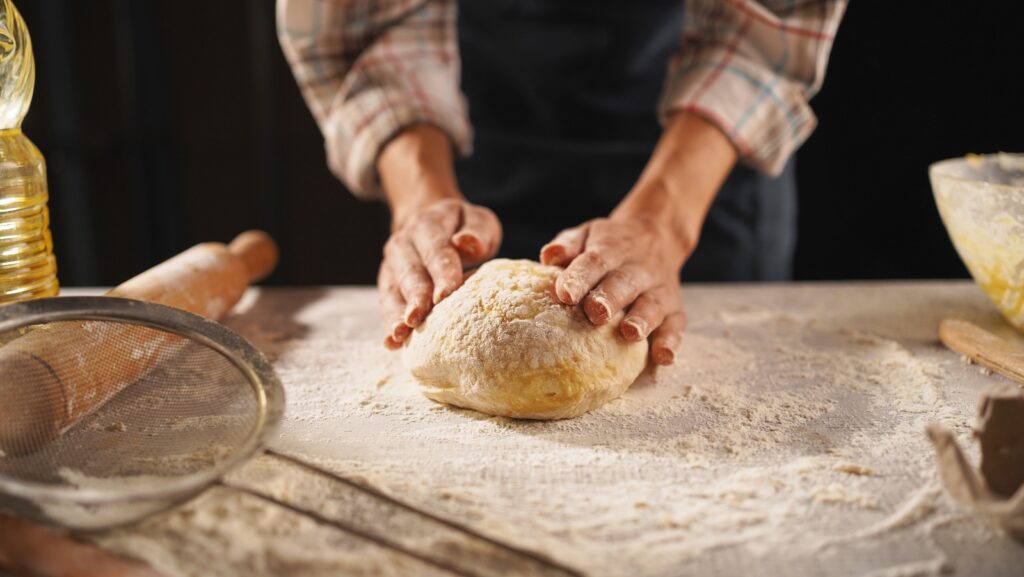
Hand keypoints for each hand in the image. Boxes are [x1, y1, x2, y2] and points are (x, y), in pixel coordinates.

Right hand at [378, 198, 500, 348]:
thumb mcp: (476, 220)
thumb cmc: (462, 227)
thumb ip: (476, 231)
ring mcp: (392, 265)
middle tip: (417, 319)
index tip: (445, 295)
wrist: (431, 222)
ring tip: (400, 335)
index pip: (436, 250)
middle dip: (414, 298)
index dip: (440, 273)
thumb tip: (466, 242)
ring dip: (396, 314)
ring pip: (393, 290)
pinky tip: (392, 343)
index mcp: (427, 225)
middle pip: (410, 273)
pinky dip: (389, 323)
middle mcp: (404, 244)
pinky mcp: (388, 283)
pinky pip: (387, 303)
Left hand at [541, 111, 737, 364]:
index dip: (576, 277)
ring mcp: (656, 288)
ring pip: (651, 304)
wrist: (658, 232)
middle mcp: (632, 270)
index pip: (589, 262)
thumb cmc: (608, 241)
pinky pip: (677, 325)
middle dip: (607, 298)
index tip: (560, 293)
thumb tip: (546, 254)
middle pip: (620, 284)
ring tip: (629, 334)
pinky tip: (664, 360)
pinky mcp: (673, 305)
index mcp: (606, 250)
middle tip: (593, 314)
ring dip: (641, 319)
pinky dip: (672, 342)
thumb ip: (568, 241)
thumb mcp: (587, 232)